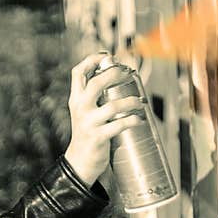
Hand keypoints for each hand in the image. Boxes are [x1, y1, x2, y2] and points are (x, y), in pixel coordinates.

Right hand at [63, 53, 145, 187]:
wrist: (80, 161)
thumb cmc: (87, 132)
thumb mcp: (84, 111)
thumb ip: (93, 96)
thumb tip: (116, 75)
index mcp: (75, 99)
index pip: (78, 72)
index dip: (92, 60)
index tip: (108, 56)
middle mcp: (80, 108)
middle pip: (95, 83)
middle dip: (115, 74)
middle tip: (129, 74)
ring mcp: (88, 123)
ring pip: (113, 106)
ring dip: (132, 101)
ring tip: (141, 102)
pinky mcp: (98, 137)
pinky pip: (120, 125)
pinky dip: (133, 120)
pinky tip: (140, 119)